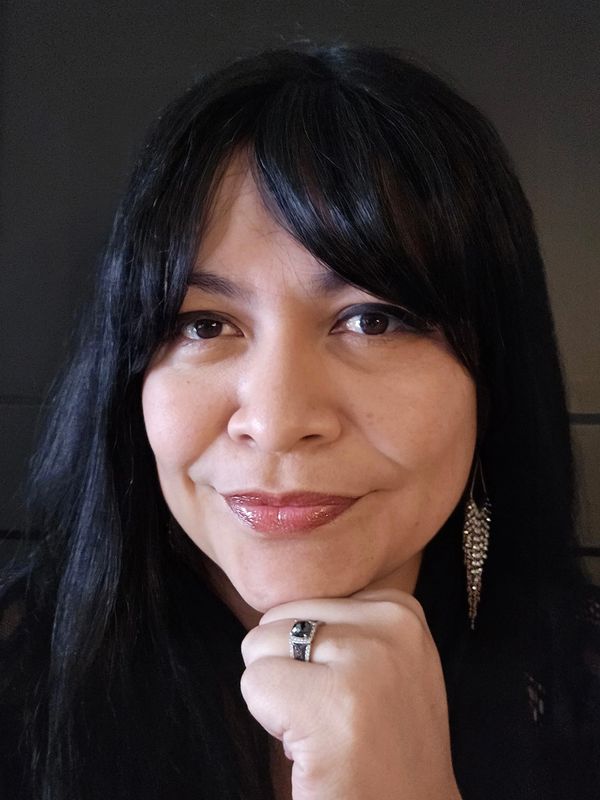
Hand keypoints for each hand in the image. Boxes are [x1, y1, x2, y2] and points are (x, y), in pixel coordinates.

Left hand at [240, 587, 461, 799]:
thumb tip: (270, 569)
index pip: (304, 597)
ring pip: (260, 645)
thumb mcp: (380, 660)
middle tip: (334, 717)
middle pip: (278, 616)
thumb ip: (339, 618)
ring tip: (324, 729)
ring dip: (278, 696)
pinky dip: (269, 723)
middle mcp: (391, 622)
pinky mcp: (334, 704)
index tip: (351, 695)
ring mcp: (366, 660)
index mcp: (402, 608)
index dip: (312, 655)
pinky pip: (254, 684)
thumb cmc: (379, 744)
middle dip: (290, 671)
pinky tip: (314, 748)